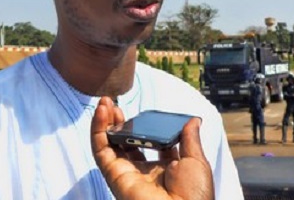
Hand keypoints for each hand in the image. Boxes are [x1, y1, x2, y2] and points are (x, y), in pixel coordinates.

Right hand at [91, 97, 213, 199]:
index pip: (147, 144)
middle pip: (125, 142)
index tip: (144, 112)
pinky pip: (101, 151)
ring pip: (109, 144)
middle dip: (119, 122)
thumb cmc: (195, 196)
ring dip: (104, 122)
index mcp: (164, 169)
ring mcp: (126, 173)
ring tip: (105, 102)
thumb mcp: (195, 161)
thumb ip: (189, 139)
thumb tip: (193, 120)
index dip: (142, 127)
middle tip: (115, 104)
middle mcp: (142, 172)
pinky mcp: (114, 175)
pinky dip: (98, 131)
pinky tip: (101, 112)